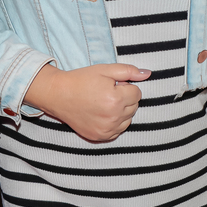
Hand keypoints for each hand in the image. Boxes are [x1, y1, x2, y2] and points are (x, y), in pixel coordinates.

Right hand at [24, 64, 149, 141]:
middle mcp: (113, 117)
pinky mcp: (100, 137)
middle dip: (125, 98)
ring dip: (122, 111)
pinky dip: (114, 122)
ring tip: (104, 103)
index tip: (112, 84)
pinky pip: (118, 130)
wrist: (58, 95)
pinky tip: (102, 113)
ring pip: (128, 120)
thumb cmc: (81, 80)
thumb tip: (147, 74)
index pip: (137, 93)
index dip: (125, 86)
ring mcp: (106, 129)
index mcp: (115, 99)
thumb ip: (128, 71)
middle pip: (134, 107)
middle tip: (107, 92)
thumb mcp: (104, 70)